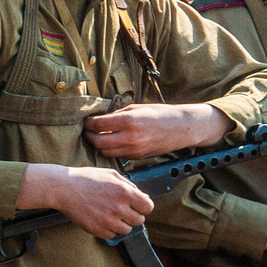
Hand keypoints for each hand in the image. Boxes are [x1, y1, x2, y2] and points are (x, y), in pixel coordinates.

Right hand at [22, 163, 155, 238]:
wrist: (63, 188)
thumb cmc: (86, 178)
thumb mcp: (110, 174)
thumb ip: (129, 185)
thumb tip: (143, 196)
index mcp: (124, 192)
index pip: (148, 207)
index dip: (143, 207)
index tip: (137, 206)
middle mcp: (119, 208)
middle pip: (139, 221)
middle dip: (133, 216)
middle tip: (122, 210)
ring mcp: (108, 220)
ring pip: (126, 230)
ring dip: (121, 224)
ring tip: (110, 215)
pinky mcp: (97, 229)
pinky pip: (112, 235)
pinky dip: (108, 229)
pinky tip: (100, 219)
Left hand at [84, 103, 227, 160]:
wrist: (181, 128)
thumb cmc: (160, 114)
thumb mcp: (137, 108)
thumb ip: (118, 114)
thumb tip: (101, 118)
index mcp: (129, 121)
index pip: (98, 125)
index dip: (88, 123)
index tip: (86, 120)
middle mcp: (130, 138)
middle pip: (98, 142)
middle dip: (90, 136)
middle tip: (88, 130)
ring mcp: (134, 150)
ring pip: (106, 152)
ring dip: (99, 145)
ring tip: (98, 137)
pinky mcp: (137, 158)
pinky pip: (117, 156)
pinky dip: (111, 150)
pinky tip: (112, 142)